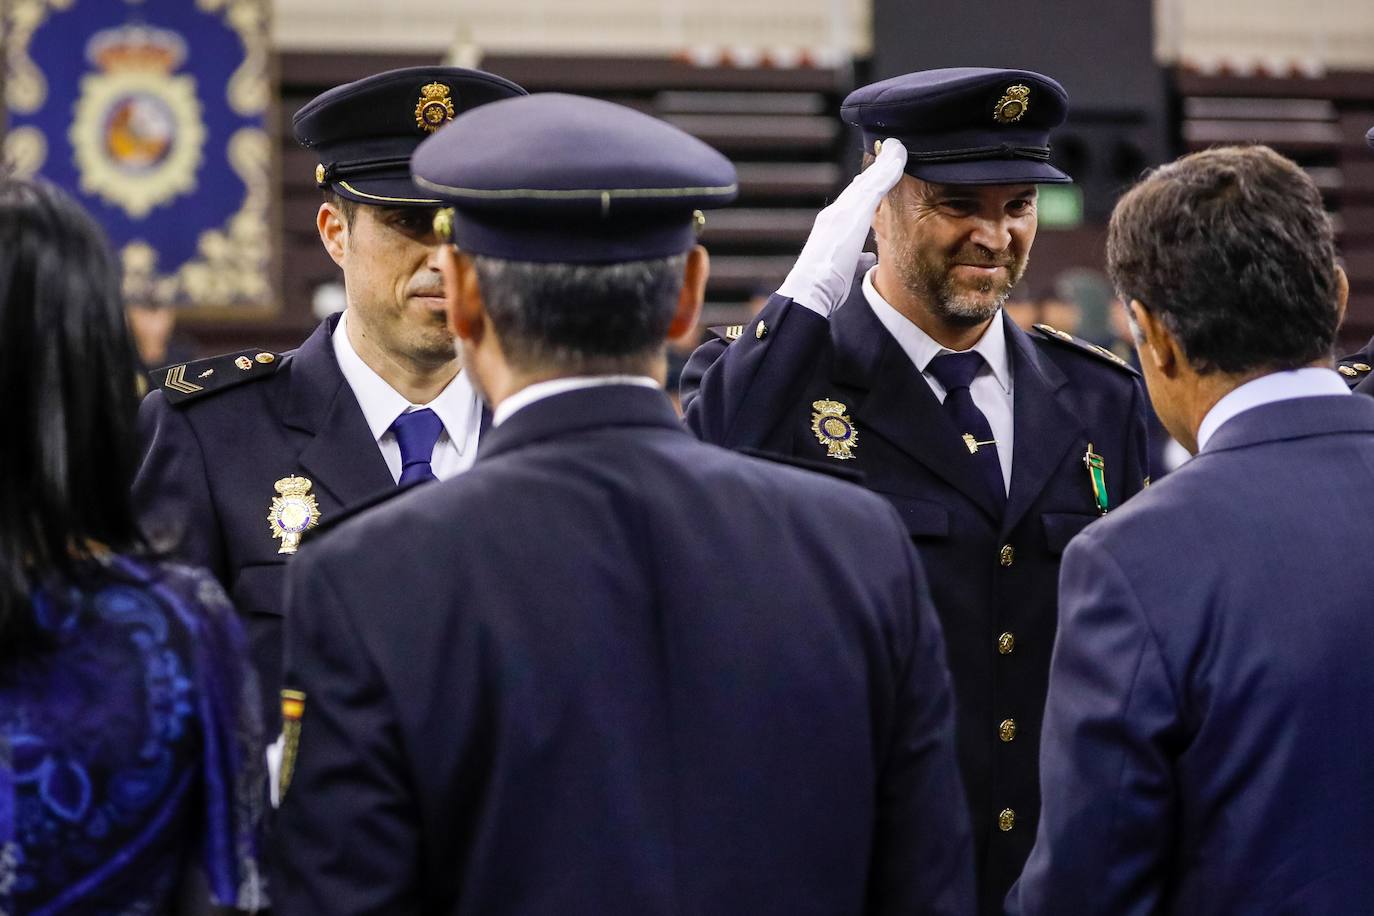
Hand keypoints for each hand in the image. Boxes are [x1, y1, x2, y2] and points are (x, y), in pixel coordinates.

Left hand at [776, 138, 906, 315]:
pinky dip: (864, 255)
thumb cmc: (832, 256)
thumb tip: (892, 157)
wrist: (812, 295)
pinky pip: (854, 259)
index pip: (862, 184)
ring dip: (867, 217)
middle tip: (886, 173)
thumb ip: (873, 189)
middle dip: (871, 188)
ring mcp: (835, 249)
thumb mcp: (855, 216)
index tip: (895, 153)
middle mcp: (834, 227)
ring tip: (878, 210)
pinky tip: (870, 259)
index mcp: (837, 212)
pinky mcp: (838, 272)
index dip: (880, 168)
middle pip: (856, 203)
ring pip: (854, 227)